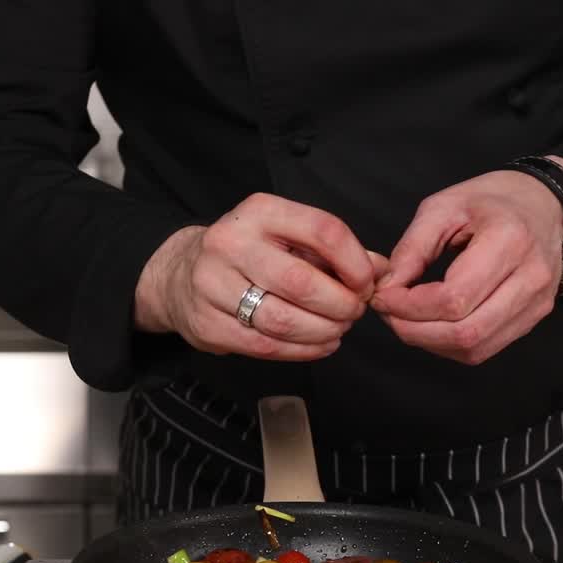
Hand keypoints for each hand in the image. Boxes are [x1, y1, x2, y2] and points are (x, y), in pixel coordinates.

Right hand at [134, 193, 384, 360]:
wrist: (179, 275)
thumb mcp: (288, 237)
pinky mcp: (207, 325)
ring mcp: (213, 285)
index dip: (355, 263)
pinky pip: (266, 346)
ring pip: (283, 320)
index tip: (367, 283)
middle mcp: (231, 243)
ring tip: (339, 330)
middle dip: (341, 304)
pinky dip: (302, 350)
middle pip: (303, 282)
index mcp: (259, 212)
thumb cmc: (248, 254)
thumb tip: (383, 270)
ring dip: (323, 331)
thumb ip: (336, 251)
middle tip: (354, 312)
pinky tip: (320, 345)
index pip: (323, 230)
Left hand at [371, 157, 562, 364]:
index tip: (383, 296)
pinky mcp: (534, 318)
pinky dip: (451, 344)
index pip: (454, 298)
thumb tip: (387, 289)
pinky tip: (434, 325)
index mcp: (509, 240)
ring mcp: (537, 302)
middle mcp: (531, 277)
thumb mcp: (443, 207)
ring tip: (408, 320)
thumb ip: (411, 249)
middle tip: (389, 314)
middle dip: (415, 331)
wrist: (544, 203)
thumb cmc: (494, 200)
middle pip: (465, 332)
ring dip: (431, 342)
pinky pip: (486, 348)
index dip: (410, 306)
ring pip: (475, 347)